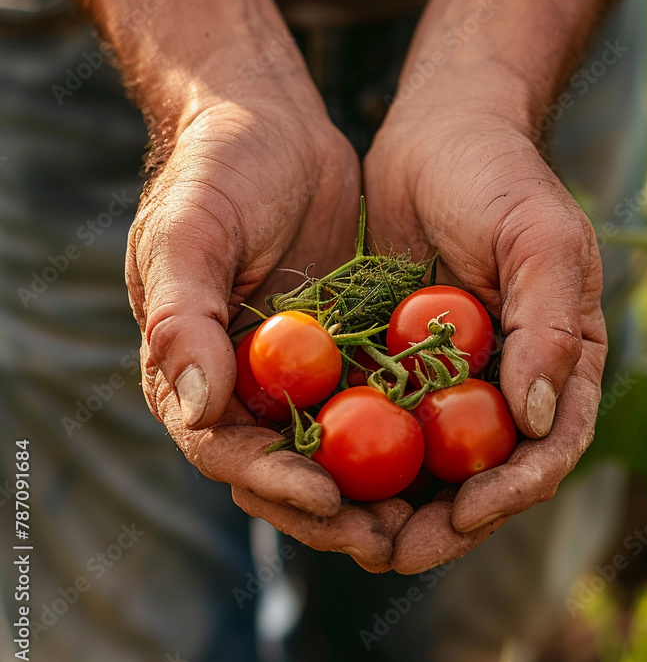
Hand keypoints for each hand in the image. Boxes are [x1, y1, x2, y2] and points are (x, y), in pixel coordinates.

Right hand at [125, 94, 408, 570]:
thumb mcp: (187, 232)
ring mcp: (300, 370)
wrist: (268, 122)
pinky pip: (377, 402)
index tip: (327, 498)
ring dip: (375, 491)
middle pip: (284, 470)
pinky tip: (448, 453)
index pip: (225, 449)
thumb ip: (183, 316)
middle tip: (389, 539)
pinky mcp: (347, 347)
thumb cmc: (215, 171)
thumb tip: (194, 405)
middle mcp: (246, 383)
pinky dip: (404, 433)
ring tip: (427, 519)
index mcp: (192, 369)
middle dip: (334, 512)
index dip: (273, 482)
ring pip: (336, 450)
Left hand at [363, 104, 607, 573]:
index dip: (510, 493)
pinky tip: (315, 475)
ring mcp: (452, 382)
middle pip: (484, 480)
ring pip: (427, 469)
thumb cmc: (502, 179)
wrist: (438, 132)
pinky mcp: (398, 368)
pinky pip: (378, 427)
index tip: (464, 514)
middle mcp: (509, 386)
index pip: (548, 451)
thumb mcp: (541, 240)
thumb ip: (546, 328)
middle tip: (391, 549)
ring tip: (347, 530)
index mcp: (558, 364)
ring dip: (391, 507)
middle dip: (443, 524)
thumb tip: (535, 422)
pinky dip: (353, 459)